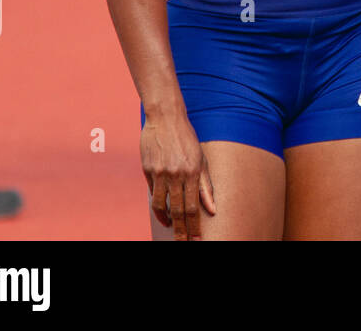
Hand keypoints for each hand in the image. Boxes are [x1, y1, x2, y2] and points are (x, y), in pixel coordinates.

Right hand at [141, 112, 215, 240]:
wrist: (165, 118)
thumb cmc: (187, 139)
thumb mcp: (202, 159)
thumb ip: (206, 186)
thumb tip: (212, 210)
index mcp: (193, 171)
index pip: (193, 206)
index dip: (194, 225)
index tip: (196, 238)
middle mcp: (176, 173)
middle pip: (177, 210)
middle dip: (181, 230)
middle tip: (183, 242)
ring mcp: (160, 172)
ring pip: (161, 205)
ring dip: (167, 221)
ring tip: (172, 229)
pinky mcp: (147, 170)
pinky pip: (153, 193)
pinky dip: (158, 205)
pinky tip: (163, 212)